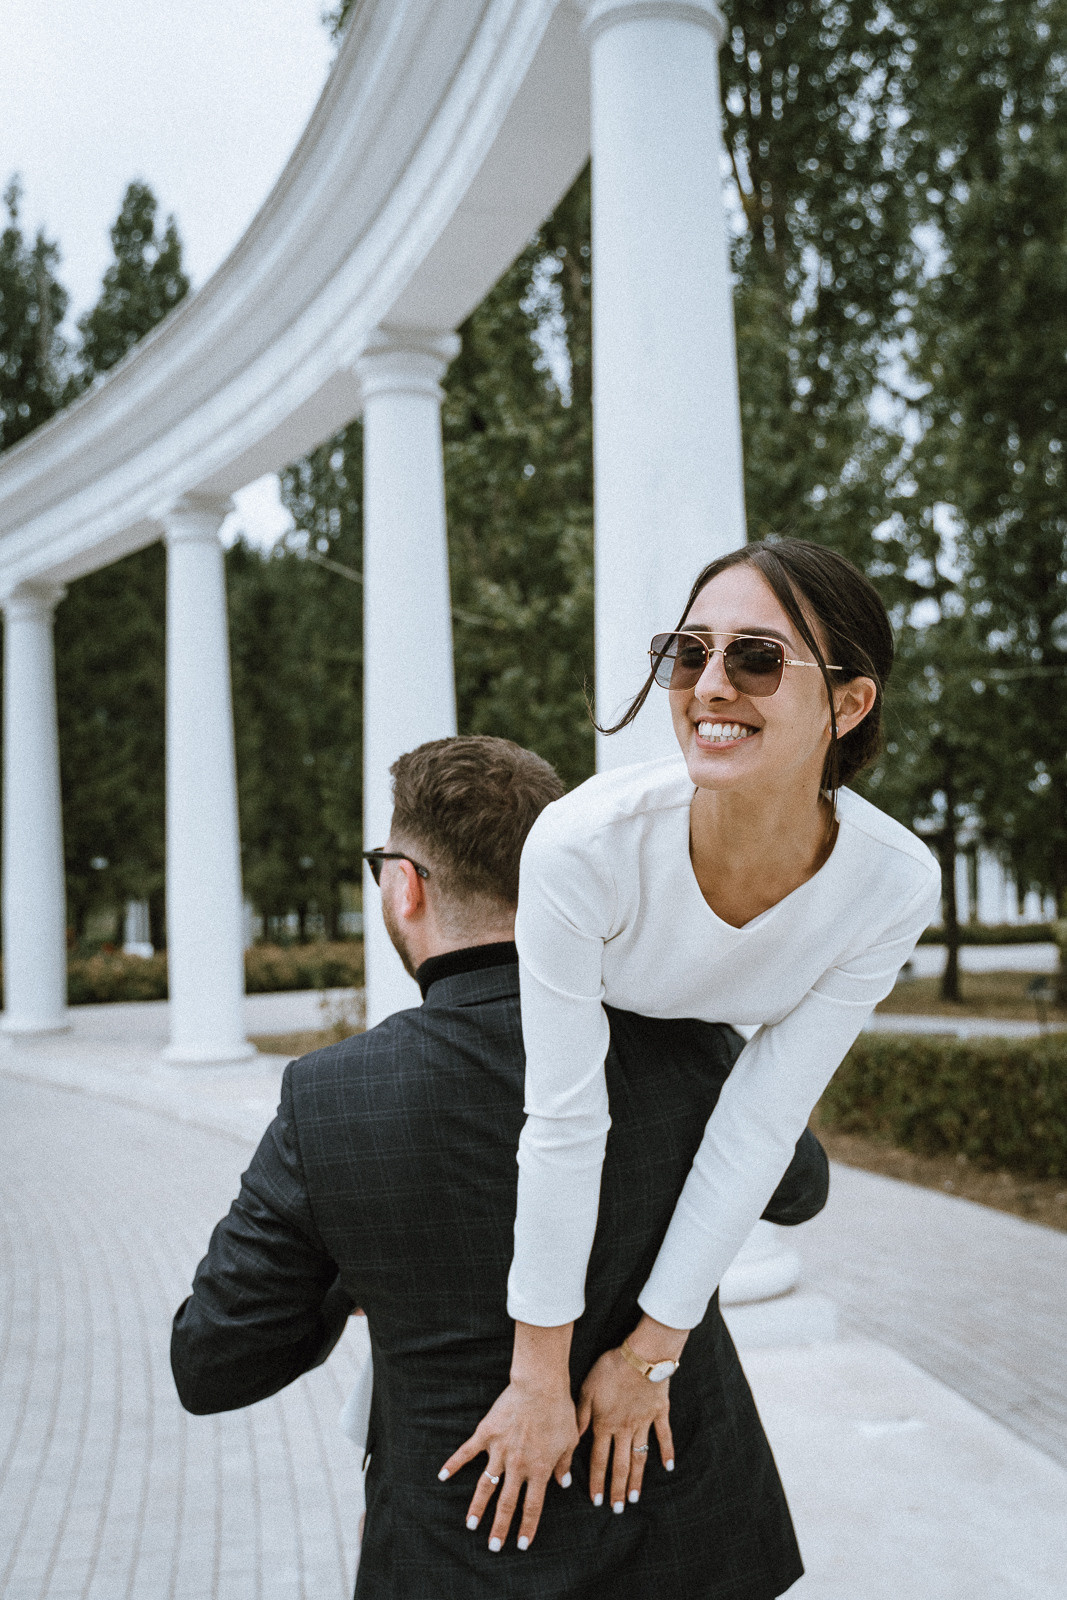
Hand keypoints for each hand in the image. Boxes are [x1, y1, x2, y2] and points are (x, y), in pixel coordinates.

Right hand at [439, 1378, 578, 1550]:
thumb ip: (564, 1464)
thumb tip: (563, 1483)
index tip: (521, 1545)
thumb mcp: (569, 1441)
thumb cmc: (558, 1411)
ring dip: (478, 1507)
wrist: (540, 1385)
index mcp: (538, 1469)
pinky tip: (442, 1475)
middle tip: (493, 1546)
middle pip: (506, 1503)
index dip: (526, 1527)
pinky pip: (467, 1452)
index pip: (532, 1506)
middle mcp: (517, 1465)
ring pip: (486, 1485)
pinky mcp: (486, 1434)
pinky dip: (453, 1464)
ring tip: (470, 1525)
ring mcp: (499, 1450)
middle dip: (499, 1527)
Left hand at [577, 1347, 674, 1511]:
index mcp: (605, 1424)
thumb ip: (580, 1416)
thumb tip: (573, 1439)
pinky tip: (668, 1467)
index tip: (596, 1500)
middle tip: (617, 1509)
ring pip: (640, 1457)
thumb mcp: (587, 1389)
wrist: (641, 1355)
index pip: (599, 1459)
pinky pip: (663, 1436)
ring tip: (636, 1498)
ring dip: (637, 1479)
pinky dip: (667, 1452)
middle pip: (620, 1465)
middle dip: (617, 1489)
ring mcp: (644, 1423)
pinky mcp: (659, 1413)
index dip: (597, 1481)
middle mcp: (624, 1429)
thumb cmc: (610, 1368)